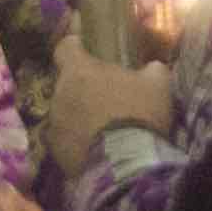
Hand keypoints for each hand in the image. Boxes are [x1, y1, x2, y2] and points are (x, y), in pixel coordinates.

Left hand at [47, 44, 177, 179]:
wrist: (125, 163)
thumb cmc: (139, 113)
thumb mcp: (158, 84)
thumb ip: (151, 70)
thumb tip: (152, 67)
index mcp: (80, 70)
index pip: (65, 47)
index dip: (75, 47)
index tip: (87, 51)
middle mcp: (59, 93)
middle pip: (66, 83)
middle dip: (82, 87)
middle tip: (105, 97)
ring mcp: (53, 122)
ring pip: (63, 112)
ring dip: (78, 115)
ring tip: (101, 128)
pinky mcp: (54, 149)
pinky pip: (63, 139)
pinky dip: (75, 141)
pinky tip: (94, 149)